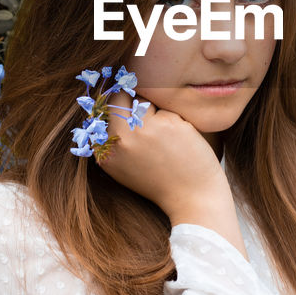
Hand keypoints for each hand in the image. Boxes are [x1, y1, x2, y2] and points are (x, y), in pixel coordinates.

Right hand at [95, 89, 228, 218]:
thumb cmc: (160, 181)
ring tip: (166, 140)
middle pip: (121, 95)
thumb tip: (107, 101)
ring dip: (158, 113)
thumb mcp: (123, 166)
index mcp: (104, 151)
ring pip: (147, 100)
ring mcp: (145, 130)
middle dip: (135, 100)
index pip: (103, 108)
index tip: (130, 108)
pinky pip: (168, 108)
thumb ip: (113, 138)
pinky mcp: (169, 123)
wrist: (192, 199)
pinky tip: (180, 142)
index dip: (118, 103)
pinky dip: (176, 121)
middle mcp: (120, 139)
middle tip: (151, 122)